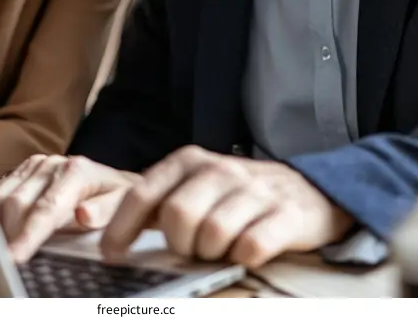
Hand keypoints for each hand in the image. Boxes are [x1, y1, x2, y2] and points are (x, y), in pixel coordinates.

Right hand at [0, 154, 138, 262]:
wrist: (116, 182)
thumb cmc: (120, 200)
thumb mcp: (123, 206)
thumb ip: (105, 210)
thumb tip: (84, 214)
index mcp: (77, 171)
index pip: (46, 209)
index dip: (27, 236)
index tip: (13, 257)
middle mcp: (53, 164)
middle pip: (17, 204)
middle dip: (8, 236)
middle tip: (4, 263)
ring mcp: (36, 166)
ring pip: (1, 197)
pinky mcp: (24, 171)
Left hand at [101, 145, 353, 268]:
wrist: (309, 188)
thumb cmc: (239, 194)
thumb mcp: (196, 185)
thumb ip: (158, 202)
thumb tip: (108, 233)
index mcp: (189, 160)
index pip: (143, 192)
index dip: (121, 226)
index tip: (111, 254)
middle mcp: (219, 169)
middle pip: (177, 217)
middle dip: (179, 244)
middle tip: (193, 249)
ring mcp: (253, 190)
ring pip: (212, 235)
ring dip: (212, 253)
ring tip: (222, 249)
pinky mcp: (285, 214)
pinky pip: (251, 247)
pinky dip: (243, 257)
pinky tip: (247, 250)